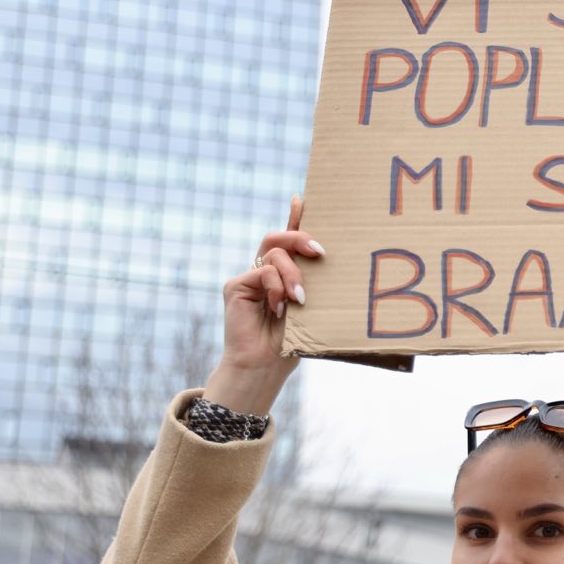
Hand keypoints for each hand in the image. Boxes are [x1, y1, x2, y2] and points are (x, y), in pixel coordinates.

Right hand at [204, 196, 324, 414]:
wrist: (265, 366)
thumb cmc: (293, 341)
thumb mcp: (311, 305)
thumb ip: (313, 281)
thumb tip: (328, 257)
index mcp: (284, 274)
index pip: (289, 239)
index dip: (295, 216)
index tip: (303, 198)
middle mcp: (264, 270)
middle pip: (279, 238)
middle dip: (301, 237)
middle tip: (320, 252)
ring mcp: (248, 276)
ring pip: (274, 254)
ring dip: (292, 274)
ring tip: (300, 298)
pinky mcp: (235, 285)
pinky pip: (262, 271)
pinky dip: (276, 287)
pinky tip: (279, 308)